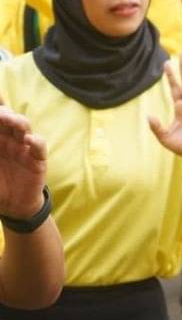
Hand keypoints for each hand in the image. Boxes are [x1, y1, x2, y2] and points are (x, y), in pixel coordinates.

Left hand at [0, 98, 46, 219]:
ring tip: (9, 119)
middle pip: (9, 118)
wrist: (13, 207)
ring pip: (24, 128)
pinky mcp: (37, 160)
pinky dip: (36, 142)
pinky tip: (29, 140)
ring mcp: (24, 148)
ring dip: (17, 121)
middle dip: (3, 112)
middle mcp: (9, 140)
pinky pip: (39, 147)